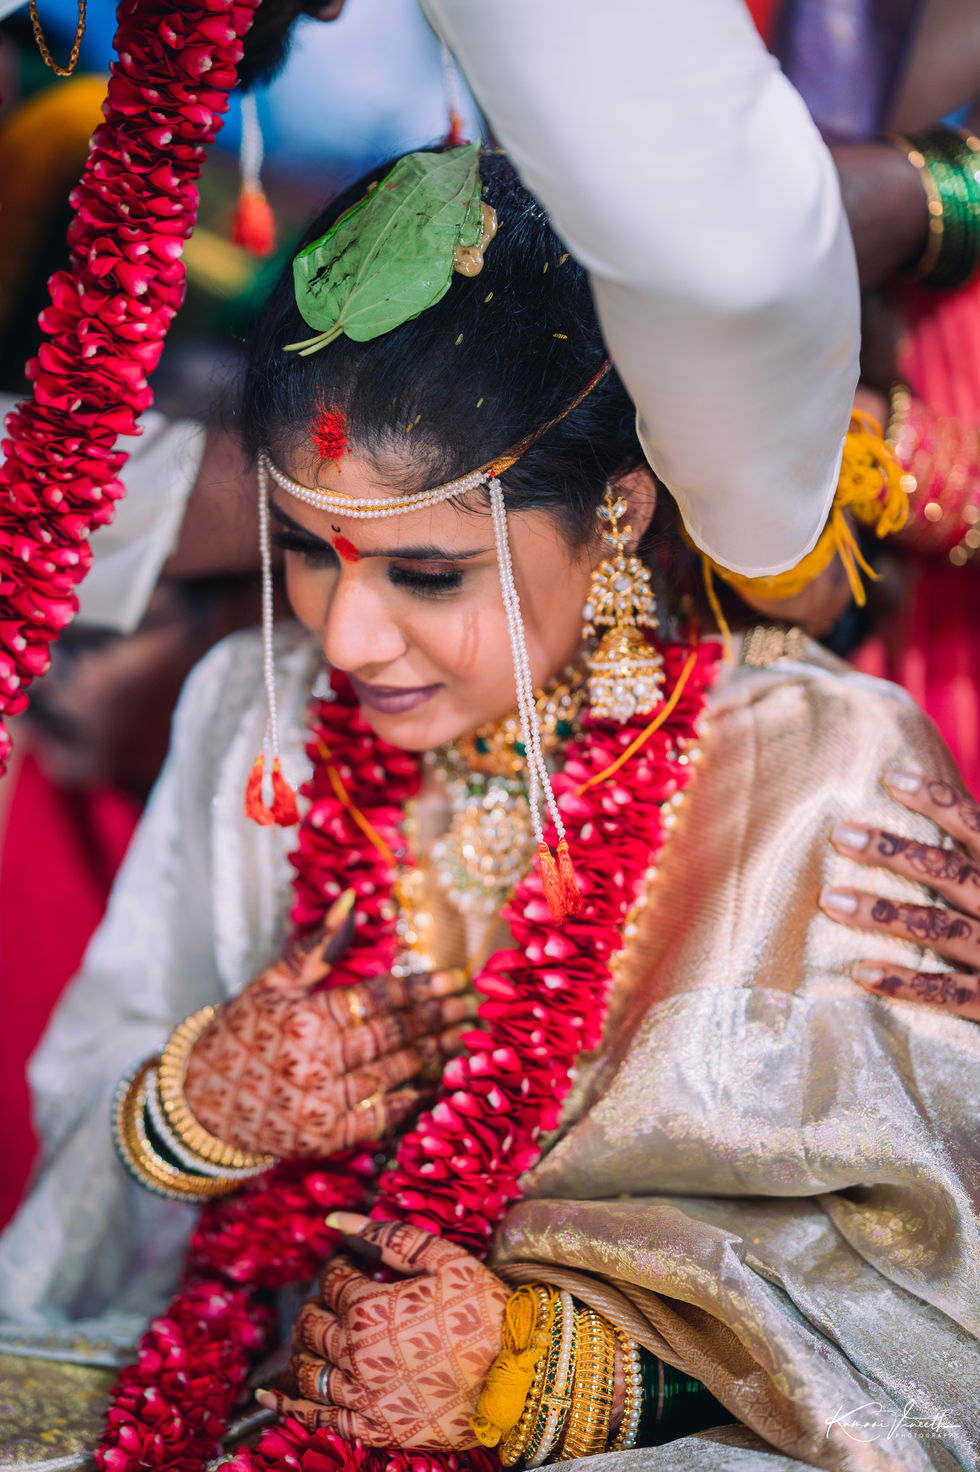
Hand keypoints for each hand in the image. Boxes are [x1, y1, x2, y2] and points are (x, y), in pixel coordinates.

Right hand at [183, 915, 472, 1156]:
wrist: (200, 1106)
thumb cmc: (237, 1036)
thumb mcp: (270, 985)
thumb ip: (316, 947)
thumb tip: (352, 900)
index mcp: (306, 1018)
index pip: (377, 998)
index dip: (421, 987)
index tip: (455, 978)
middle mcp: (318, 1061)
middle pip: (393, 1035)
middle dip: (438, 1018)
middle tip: (471, 1006)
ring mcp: (323, 1103)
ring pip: (394, 1074)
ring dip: (434, 1055)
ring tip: (464, 1039)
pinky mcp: (326, 1138)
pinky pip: (381, 1118)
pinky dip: (412, 1101)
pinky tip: (438, 1085)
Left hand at [258, 1214, 508, 1446]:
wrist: (518, 1379)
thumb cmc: (484, 1314)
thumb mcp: (445, 1260)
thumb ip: (388, 1237)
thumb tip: (336, 1219)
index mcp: (369, 1307)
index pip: (332, 1281)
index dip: (338, 1269)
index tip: (348, 1269)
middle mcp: (355, 1352)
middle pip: (311, 1324)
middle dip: (317, 1308)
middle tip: (332, 1303)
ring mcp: (360, 1394)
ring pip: (307, 1369)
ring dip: (303, 1349)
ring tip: (314, 1339)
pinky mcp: (369, 1427)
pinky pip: (314, 1417)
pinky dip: (285, 1403)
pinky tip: (269, 1394)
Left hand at [821, 771, 979, 1020]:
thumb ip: (971, 862)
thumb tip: (939, 808)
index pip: (975, 828)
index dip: (937, 802)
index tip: (891, 778)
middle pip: (948, 872)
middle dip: (893, 852)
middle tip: (842, 834)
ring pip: (937, 927)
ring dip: (882, 912)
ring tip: (831, 899)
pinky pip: (945, 992)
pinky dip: (902, 981)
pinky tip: (860, 970)